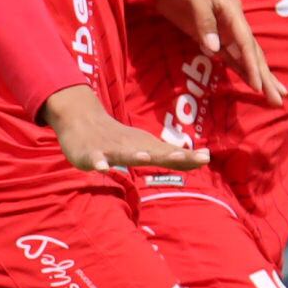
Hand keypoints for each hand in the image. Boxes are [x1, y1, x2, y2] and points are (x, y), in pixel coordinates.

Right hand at [43, 85, 206, 172]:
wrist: (82, 119)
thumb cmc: (120, 139)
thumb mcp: (148, 146)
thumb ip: (172, 155)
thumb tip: (204, 158)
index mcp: (145, 146)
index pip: (170, 154)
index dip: (187, 157)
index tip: (206, 158)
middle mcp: (132, 147)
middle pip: (153, 152)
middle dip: (169, 155)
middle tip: (186, 157)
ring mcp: (111, 149)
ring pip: (124, 154)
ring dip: (135, 155)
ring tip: (146, 158)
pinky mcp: (91, 153)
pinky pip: (95, 159)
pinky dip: (99, 163)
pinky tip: (103, 168)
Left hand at [147, 0, 285, 105]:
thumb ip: (204, 22)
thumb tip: (214, 48)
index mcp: (233, 12)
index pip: (246, 44)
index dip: (253, 66)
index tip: (258, 86)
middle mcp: (233, 23)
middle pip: (253, 54)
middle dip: (266, 77)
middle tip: (280, 99)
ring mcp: (222, 31)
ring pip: (245, 58)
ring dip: (258, 76)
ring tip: (273, 96)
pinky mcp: (210, 37)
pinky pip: (230, 57)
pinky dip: (242, 70)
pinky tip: (251, 82)